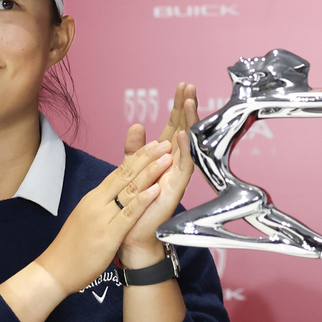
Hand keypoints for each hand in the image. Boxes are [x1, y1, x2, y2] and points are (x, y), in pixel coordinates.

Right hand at [33, 139, 172, 294]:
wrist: (56, 269)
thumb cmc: (72, 248)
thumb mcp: (86, 218)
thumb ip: (100, 205)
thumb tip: (113, 196)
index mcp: (93, 198)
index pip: (118, 172)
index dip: (137, 157)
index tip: (152, 146)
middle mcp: (97, 202)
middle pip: (125, 174)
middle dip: (147, 157)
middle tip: (165, 144)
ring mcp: (102, 217)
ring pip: (129, 189)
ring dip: (150, 172)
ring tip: (167, 159)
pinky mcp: (108, 235)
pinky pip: (128, 214)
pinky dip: (142, 200)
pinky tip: (156, 189)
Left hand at [118, 83, 200, 268]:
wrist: (130, 235)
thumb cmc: (132, 205)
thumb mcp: (130, 170)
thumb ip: (134, 148)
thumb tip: (138, 124)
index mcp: (163, 158)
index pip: (174, 127)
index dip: (178, 107)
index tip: (182, 86)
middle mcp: (174, 164)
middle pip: (185, 130)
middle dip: (188, 108)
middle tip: (190, 86)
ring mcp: (177, 176)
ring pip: (189, 144)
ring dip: (190, 123)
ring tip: (190, 102)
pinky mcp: (176, 189)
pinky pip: (184, 167)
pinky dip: (186, 150)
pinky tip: (185, 134)